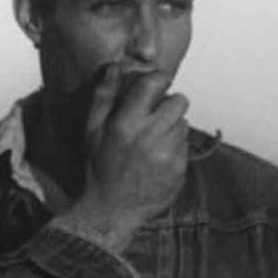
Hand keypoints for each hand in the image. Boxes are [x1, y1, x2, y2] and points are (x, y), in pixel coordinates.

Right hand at [72, 64, 189, 241]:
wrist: (112, 210)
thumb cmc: (99, 168)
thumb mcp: (92, 131)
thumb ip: (104, 96)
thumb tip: (113, 67)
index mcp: (127, 123)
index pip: (156, 83)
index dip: (158, 80)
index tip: (154, 86)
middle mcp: (151, 136)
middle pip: (179, 102)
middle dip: (168, 105)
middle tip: (153, 117)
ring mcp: (169, 154)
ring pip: (184, 124)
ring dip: (172, 127)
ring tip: (152, 142)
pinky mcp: (180, 169)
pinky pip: (185, 146)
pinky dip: (175, 148)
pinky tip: (156, 159)